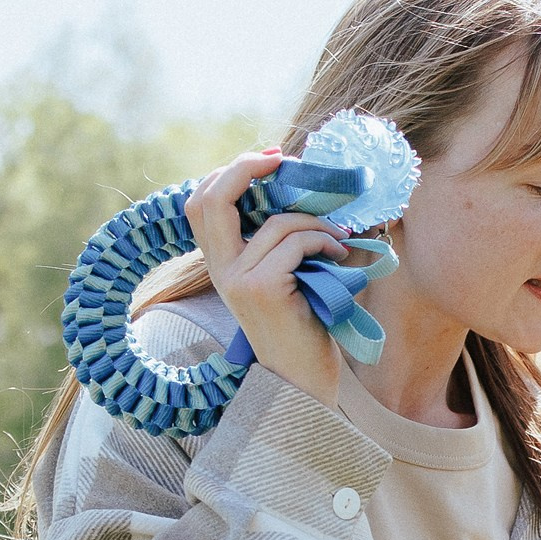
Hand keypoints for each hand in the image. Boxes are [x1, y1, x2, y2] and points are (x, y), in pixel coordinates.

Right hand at [186, 148, 349, 406]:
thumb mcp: (281, 275)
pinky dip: (324, 241)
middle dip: (249, 167)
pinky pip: (296, 243)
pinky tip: (340, 256)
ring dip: (317, 223)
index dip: (231, 171)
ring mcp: (237, 279)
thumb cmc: (301, 324)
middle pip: (212, 198)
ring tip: (338, 239)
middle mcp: (220, 270)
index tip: (270, 160)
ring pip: (278, 223)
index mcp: (220, 263)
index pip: (200, 201)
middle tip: (286, 162)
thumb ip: (275, 239)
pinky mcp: (262, 289)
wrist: (302, 380)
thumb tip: (298, 186)